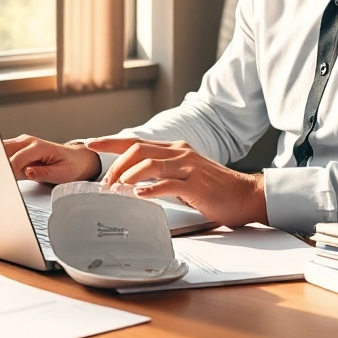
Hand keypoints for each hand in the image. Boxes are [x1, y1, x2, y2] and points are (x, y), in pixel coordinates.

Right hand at [2, 135, 100, 183]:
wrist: (76, 159)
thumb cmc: (71, 165)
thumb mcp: (62, 173)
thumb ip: (44, 173)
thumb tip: (28, 172)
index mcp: (39, 146)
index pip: (17, 158)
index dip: (9, 170)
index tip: (4, 181)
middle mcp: (28, 142)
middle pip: (3, 149)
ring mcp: (21, 144)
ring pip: (0, 149)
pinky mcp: (18, 150)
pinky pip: (3, 154)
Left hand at [87, 137, 267, 227]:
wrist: (246, 195)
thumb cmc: (215, 189)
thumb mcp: (184, 175)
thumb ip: (163, 175)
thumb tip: (136, 184)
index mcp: (175, 149)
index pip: (136, 141)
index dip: (111, 141)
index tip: (91, 143)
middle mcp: (180, 152)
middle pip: (138, 149)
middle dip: (116, 165)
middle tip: (105, 183)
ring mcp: (188, 166)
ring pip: (149, 164)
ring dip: (128, 177)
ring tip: (117, 190)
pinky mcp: (196, 184)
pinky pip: (168, 184)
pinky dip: (150, 189)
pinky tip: (139, 195)